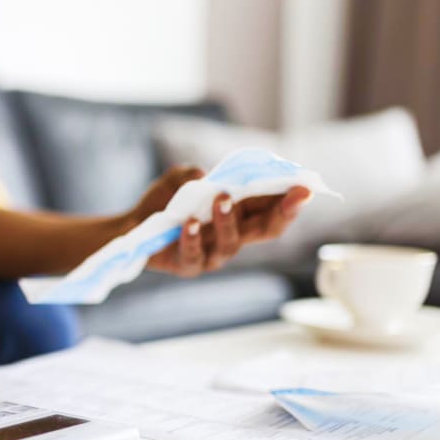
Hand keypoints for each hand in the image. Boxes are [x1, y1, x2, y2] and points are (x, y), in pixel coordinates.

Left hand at [125, 166, 311, 276]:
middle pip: (265, 230)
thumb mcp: (180, 179)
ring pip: (231, 244)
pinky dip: (192, 239)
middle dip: (282, 213)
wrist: (133, 226)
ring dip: (228, 220)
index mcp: (240, 214)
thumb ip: (194, 174)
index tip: (307, 187)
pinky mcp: (187, 265)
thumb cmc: (164, 202)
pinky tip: (188, 225)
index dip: (291, 200)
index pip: (272, 209)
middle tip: (293, 196)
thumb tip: (206, 177)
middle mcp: (232, 236)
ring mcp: (211, 253)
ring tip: (221, 198)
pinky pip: (194, 256)